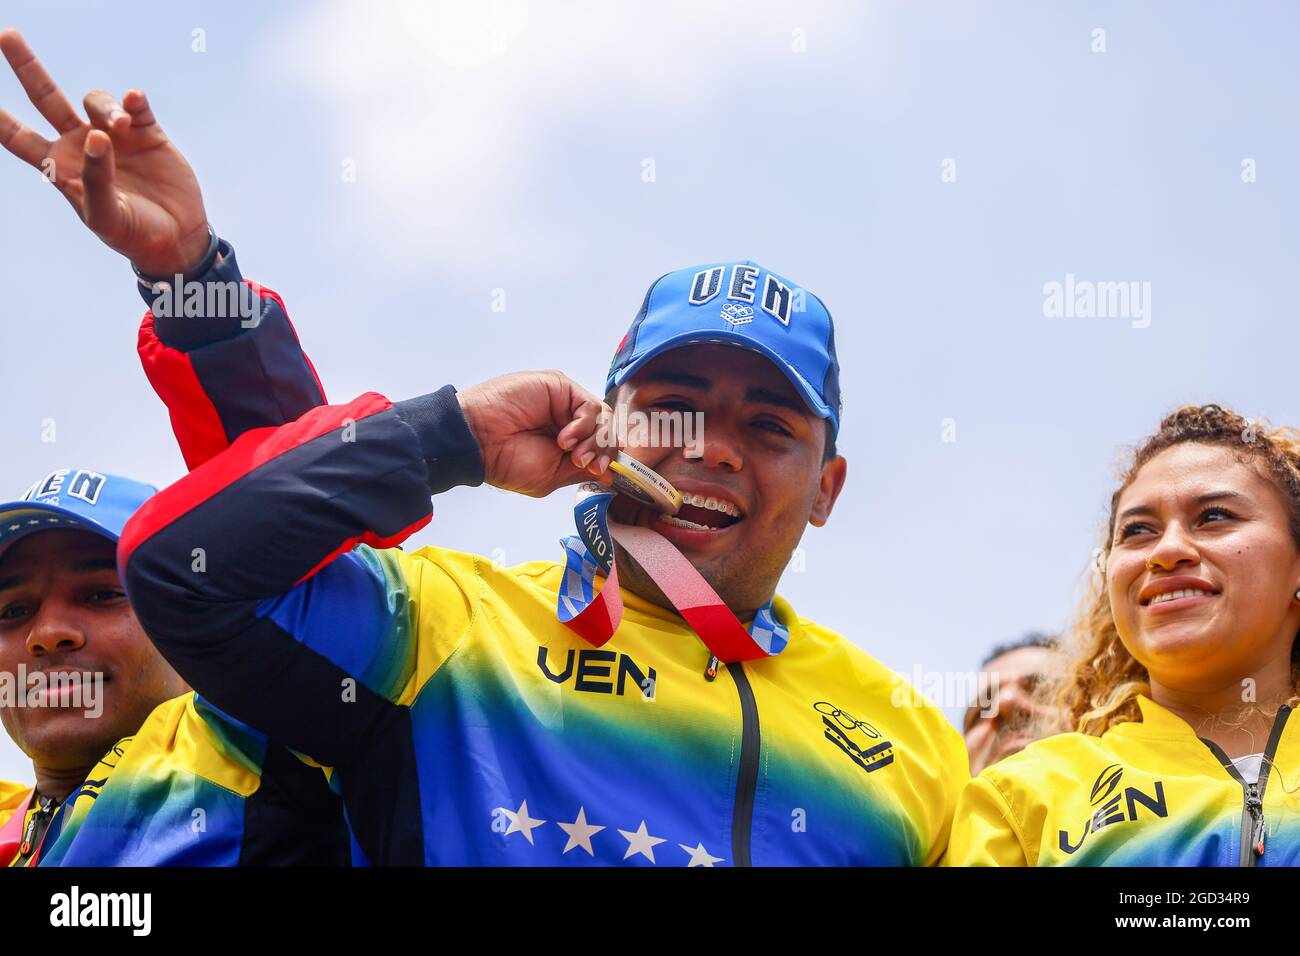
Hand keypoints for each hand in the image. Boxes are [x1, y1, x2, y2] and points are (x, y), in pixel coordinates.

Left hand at [0, 29, 209, 275]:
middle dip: (26, 67)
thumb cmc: (134, 235)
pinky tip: (135, 103)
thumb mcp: (106, 215)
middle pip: (46, 98)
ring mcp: (115, 135)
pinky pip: (136, 105)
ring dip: (105, 108)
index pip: (17, 137)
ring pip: (95, 101)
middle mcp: (82, 144)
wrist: (178, 238)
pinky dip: (133, 100)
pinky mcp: (148, 133)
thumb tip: (97, 136)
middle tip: (7, 35)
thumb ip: (95, 178)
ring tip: (121, 126)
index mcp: (61, 166)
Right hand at [456, 371, 617, 497]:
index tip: (600, 472)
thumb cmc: (506, 462)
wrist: (479, 441)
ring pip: (603, 418)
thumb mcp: (551, 476)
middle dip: (603, 451)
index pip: (602, 446)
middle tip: (587, 464)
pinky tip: (564, 439)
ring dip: (593, 440)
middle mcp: (569, 421)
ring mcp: (565, 404)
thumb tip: (611, 473)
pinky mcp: (560, 387)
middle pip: (608, 431)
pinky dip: (583, 425)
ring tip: (572, 454)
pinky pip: (589, 405)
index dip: (608, 458)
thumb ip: (581, 471)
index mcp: (568, 444)